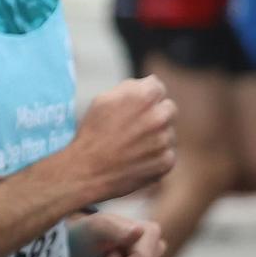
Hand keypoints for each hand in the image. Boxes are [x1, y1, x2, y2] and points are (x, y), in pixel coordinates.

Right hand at [65, 77, 176, 201]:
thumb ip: (129, 87)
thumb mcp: (101, 101)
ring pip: (168, 132)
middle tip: (134, 128)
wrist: (86, 173)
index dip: (144, 96)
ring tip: (131, 146)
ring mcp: (165, 140)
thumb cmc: (91, 135)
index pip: (158, 87)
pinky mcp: (166, 161)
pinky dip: (154, 156)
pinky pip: (167, 153)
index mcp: (143, 97)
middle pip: (169, 108)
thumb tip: (148, 84)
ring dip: (155, 137)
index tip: (133, 107)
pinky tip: (135, 159)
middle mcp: (159, 116)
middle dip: (155, 114)